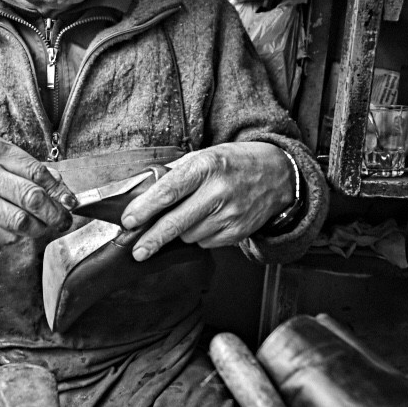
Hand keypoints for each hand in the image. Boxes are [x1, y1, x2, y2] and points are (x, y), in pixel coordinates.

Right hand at [0, 134, 75, 241]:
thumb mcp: (2, 161)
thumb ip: (33, 172)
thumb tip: (63, 191)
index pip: (36, 172)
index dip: (58, 190)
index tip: (70, 202)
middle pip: (31, 197)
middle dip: (54, 213)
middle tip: (62, 221)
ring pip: (20, 221)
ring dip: (38, 228)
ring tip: (42, 227)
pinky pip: (5, 235)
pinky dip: (17, 236)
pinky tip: (16, 230)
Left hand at [121, 142, 294, 259]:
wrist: (279, 175)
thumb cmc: (235, 162)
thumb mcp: (205, 155)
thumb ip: (175, 172)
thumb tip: (142, 191)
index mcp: (206, 166)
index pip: (168, 191)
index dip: (145, 209)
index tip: (128, 221)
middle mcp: (218, 191)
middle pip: (176, 223)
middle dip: (152, 239)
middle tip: (137, 250)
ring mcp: (230, 215)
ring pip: (189, 236)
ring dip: (179, 232)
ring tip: (190, 215)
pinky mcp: (238, 232)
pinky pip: (205, 242)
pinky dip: (199, 235)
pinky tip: (208, 220)